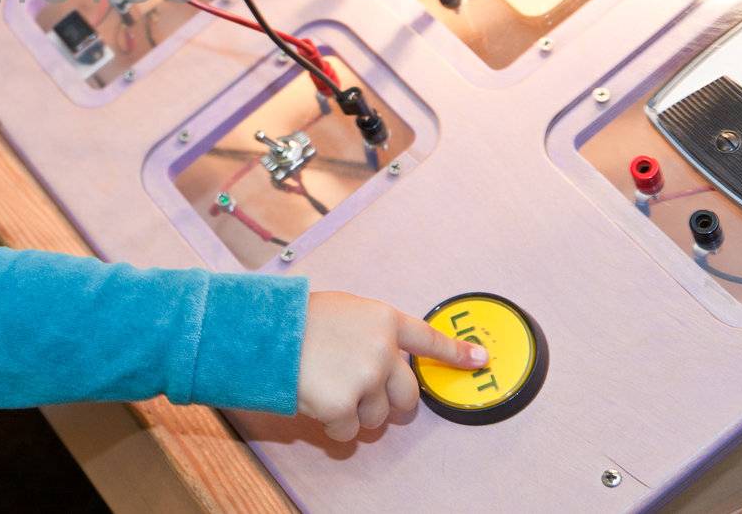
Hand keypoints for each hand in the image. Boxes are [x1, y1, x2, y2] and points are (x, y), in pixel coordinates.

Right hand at [297, 291, 487, 441]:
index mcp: (383, 320)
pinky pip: (348, 431)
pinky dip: (333, 424)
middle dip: (392, 403)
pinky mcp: (345, 405)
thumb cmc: (295, 319)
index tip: (479, 360)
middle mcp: (382, 350)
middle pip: (408, 394)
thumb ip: (369, 331)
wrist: (261, 333)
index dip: (456, 353)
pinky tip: (315, 402)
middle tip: (367, 397)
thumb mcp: (342, 310)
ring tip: (325, 388)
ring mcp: (366, 379)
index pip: (428, 340)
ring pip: (377, 416)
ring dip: (355, 412)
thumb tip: (386, 356)